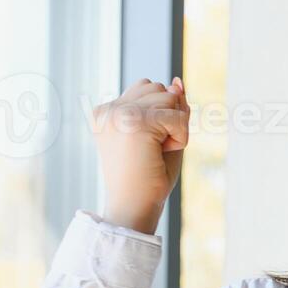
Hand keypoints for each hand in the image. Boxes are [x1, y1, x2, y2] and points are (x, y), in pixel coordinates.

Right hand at [90, 77, 190, 234]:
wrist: (134, 207)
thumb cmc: (149, 178)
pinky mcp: (132, 120)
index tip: (146, 145)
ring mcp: (117, 113)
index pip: (149, 88)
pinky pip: (178, 116)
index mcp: (107, 111)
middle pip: (160, 88)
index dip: (162, 116)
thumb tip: (178, 80)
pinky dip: (180, 137)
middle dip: (169, 118)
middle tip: (153, 149)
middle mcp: (108, 109)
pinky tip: (160, 154)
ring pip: (169, 98)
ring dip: (175, 127)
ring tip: (155, 151)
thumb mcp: (165, 135)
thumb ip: (173, 107)